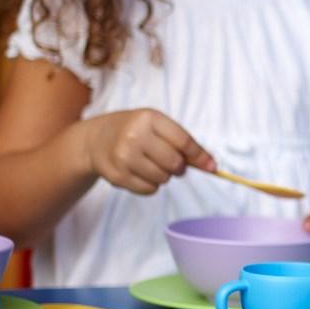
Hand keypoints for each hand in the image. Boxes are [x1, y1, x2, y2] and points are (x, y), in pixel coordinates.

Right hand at [81, 110, 212, 195]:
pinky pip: (149, 190)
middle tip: (171, 162)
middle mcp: (134, 136)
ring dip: (163, 176)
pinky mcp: (116, 175)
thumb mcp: (157, 126)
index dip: (200, 156)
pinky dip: (151, 185)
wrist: (97, 139)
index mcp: (149, 118)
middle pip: (174, 163)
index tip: (212, 167)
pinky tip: (140, 173)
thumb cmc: (136, 131)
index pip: (183, 141)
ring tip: (151, 164)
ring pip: (162, 179)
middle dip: (178, 167)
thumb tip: (211, 165)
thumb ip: (183, 143)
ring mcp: (123, 156)